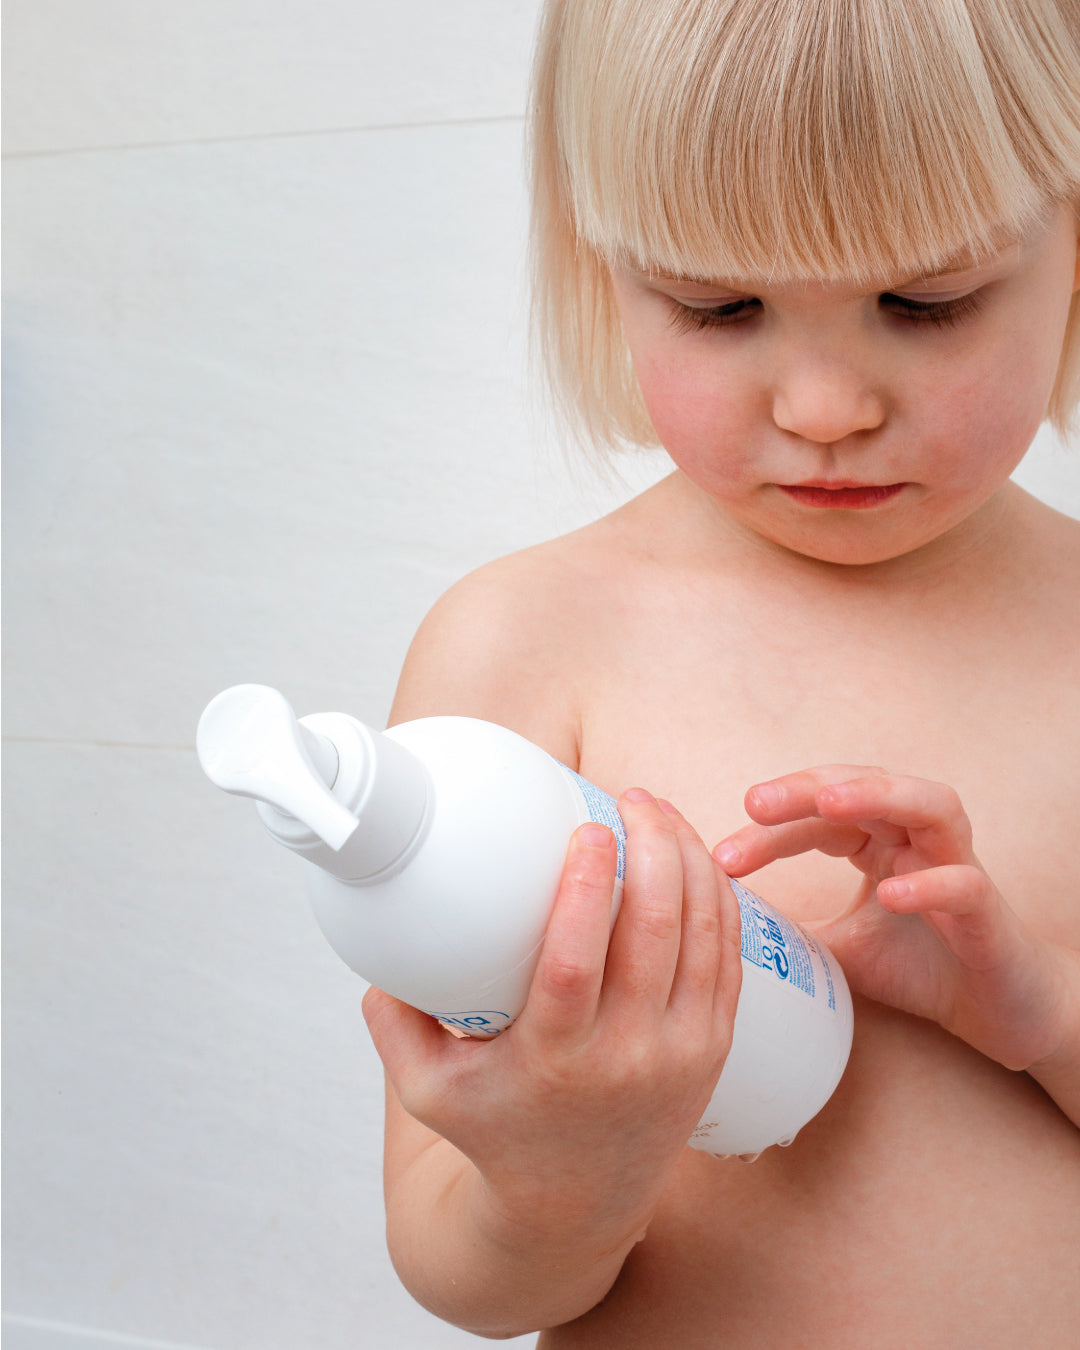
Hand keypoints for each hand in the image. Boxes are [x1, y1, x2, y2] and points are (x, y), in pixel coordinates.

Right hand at [364, 790, 741, 1243]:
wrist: (576, 1207)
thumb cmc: (496, 1134)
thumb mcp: (426, 1089)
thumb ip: (393, 1019)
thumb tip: (380, 940)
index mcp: (555, 1060)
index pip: (576, 962)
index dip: (586, 887)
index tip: (587, 826)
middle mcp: (627, 1056)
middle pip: (654, 933)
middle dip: (653, 849)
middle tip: (631, 799)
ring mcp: (680, 1053)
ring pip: (703, 935)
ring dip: (691, 860)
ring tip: (661, 812)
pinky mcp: (712, 1048)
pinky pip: (728, 958)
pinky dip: (719, 900)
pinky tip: (696, 858)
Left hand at [714, 766, 1072, 1072]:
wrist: (995, 1012)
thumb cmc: (918, 967)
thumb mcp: (835, 948)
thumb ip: (787, 929)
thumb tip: (715, 923)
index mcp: (877, 840)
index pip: (817, 817)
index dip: (768, 831)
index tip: (721, 857)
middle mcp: (916, 837)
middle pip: (863, 788)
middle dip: (807, 790)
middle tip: (755, 802)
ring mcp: (957, 863)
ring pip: (928, 804)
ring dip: (877, 796)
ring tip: (828, 804)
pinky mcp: (989, 908)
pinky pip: (963, 882)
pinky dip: (928, 883)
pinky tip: (889, 892)